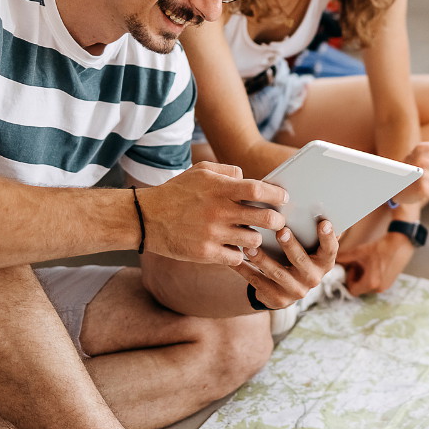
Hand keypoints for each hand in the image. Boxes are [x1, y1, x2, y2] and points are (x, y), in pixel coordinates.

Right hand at [134, 162, 289, 265]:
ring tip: (250, 235)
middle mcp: (219, 211)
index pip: (258, 191)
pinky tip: (234, 248)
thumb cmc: (177, 192)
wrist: (146, 218)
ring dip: (256, 239)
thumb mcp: (200, 171)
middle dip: (277, 221)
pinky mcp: (206, 253)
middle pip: (265, 218)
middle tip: (277, 221)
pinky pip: (237, 258)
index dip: (276, 195)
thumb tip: (249, 179)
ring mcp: (213, 234)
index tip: (283, 198)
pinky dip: (239, 254)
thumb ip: (228, 171)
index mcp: (219, 189)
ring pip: (254, 241)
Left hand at [233, 219, 338, 309]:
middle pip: (301, 261)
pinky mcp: (278, 299)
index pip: (331, 249)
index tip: (324, 223)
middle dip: (291, 246)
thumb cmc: (296, 256)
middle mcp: (313, 278)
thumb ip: (308, 231)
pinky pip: (259, 283)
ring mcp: (296, 290)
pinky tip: (235, 260)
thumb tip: (313, 204)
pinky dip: (246, 271)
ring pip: (278, 273)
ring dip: (263, 259)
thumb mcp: (307, 248)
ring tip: (249, 247)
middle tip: (281, 231)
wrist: (284, 289)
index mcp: (324, 262)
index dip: (328, 237)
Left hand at [337, 231, 414, 295]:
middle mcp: (379, 288)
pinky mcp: (390, 282)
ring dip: (364, 276)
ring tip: (367, 262)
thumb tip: (334, 260)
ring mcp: (386, 286)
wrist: (401, 242)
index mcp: (371, 283)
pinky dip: (372, 275)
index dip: (349, 279)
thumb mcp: (360, 251)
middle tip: (358, 263)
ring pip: (368, 286)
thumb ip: (345, 257)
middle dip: (357, 276)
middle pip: (360, 288)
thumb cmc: (381, 247)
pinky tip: (375, 263)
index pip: (352, 290)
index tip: (352, 267)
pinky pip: (376, 283)